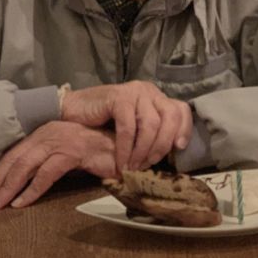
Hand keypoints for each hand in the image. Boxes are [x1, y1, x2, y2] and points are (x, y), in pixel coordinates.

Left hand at [0, 121, 116, 209]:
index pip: (14, 154)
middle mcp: (49, 132)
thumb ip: (46, 160)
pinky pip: (46, 173)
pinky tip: (22, 203)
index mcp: (45, 131)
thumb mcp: (65, 153)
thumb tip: (23, 180)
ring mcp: (61, 140)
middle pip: (14, 159)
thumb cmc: (96, 151)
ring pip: (25, 166)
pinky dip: (31, 190)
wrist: (124, 146)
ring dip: (8, 188)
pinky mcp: (73, 151)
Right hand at [61, 80, 192, 171]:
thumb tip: (170, 154)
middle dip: (163, 145)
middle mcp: (149, 91)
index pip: (181, 109)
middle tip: (150, 164)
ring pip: (151, 124)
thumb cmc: (104, 123)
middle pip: (170, 116)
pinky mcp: (119, 96)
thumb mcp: (134, 127)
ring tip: (134, 166)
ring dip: (143, 150)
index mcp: (156, 97)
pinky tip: (122, 160)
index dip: (184, 129)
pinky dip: (127, 148)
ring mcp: (134, 91)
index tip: (179, 149)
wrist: (73, 111)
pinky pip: (129, 127)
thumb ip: (151, 132)